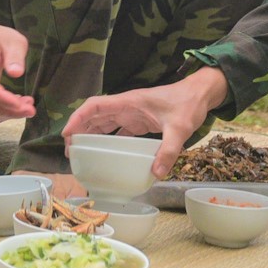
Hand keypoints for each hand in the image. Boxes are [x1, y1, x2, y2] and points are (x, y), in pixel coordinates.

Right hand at [0, 19, 36, 123]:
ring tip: (27, 104)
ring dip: (7, 113)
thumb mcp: (11, 39)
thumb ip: (15, 54)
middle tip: (31, 110)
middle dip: (9, 111)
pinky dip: (2, 113)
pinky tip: (16, 105)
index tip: (22, 105)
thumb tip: (17, 73)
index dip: (3, 98)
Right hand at [63, 67, 228, 178]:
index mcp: (130, 102)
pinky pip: (118, 130)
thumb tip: (157, 173)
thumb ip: (169, 149)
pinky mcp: (140, 121)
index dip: (78, 118)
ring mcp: (132, 113)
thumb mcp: (180, 127)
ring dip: (90, 135)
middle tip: (70, 152)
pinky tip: (106, 154)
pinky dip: (109, 140)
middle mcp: (127, 107)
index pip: (95, 106)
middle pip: (95, 116)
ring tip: (81, 153)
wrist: (201, 94)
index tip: (66, 134)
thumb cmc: (188, 103)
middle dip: (79, 130)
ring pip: (104, 122)